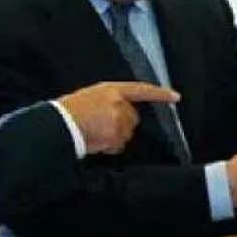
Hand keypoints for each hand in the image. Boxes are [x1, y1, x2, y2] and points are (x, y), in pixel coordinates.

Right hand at [57, 81, 178, 154]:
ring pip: (126, 133)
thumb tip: (121, 112)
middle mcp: (120, 104)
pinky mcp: (117, 137)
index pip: (142, 90)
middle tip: (101, 125)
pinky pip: (119, 145)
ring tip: (95, 132)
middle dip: (122, 123)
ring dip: (115, 135)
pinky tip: (96, 141)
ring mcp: (119, 121)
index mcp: (112, 90)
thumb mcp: (91, 95)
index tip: (176, 97)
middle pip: (133, 117)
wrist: (61, 124)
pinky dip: (110, 146)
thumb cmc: (70, 110)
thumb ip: (110, 101)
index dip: (160, 94)